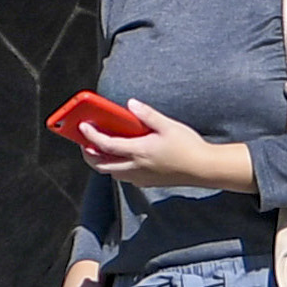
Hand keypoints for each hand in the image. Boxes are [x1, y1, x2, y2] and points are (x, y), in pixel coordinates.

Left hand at [77, 99, 256, 194]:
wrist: (203, 169)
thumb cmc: (188, 146)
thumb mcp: (168, 125)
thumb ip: (147, 114)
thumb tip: (130, 104)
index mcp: (138, 151)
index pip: (106, 145)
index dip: (91, 136)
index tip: (82, 127)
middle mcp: (135, 167)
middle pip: (101, 164)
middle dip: (88, 154)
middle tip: (84, 141)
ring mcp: (140, 177)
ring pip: (111, 173)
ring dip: (101, 162)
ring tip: (98, 149)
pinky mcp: (147, 182)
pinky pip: (124, 177)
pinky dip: (115, 168)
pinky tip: (122, 158)